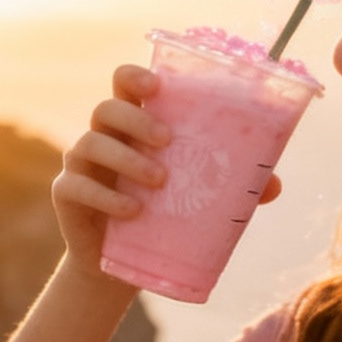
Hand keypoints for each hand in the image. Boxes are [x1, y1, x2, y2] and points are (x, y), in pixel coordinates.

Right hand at [51, 64, 281, 280]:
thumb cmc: (161, 217)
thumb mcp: (197, 200)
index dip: (135, 76)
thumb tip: (275, 185)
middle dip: (137, 120)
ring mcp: (81, 164)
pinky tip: (133, 211)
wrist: (121, 264)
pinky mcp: (67, 194)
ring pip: (91, 142)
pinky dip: (106, 197)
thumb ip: (233, 188)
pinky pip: (79, 187)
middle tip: (168, 140)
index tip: (157, 86)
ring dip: (127, 159)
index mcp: (132, 126)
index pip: (125, 84)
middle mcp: (103, 136)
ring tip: (160, 182)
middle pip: (108, 108)